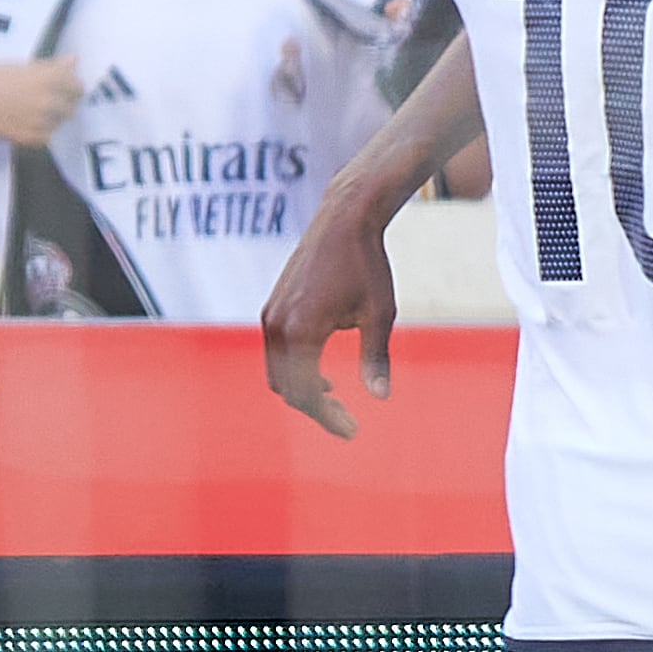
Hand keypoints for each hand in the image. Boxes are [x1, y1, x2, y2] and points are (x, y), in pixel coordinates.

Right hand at [0, 55, 84, 147]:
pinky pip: (47, 137)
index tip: (64, 88)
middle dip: (63, 103)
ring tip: (30, 111)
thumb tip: (74, 59)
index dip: (72, 87)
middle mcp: (48, 100)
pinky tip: (22, 122)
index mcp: (48, 78)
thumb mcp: (20, 67)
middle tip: (45, 101)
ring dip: (52, 118)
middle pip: (72, 106)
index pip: (77, 86)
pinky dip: (40, 132)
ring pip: (60, 122)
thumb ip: (51, 66)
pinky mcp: (30, 138)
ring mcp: (40, 121)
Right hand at [261, 185, 402, 440]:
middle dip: (314, 409)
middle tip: (347, 421)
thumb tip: (382, 397)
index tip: (352, 431)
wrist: (344, 220)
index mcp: (301, 331)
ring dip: (302, 390)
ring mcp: (270, 316)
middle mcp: (277, 326)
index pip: (304, 394)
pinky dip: (295, 370)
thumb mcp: (379, 314)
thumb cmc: (367, 265)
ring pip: (277, 372)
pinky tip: (322, 374)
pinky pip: (276, 353)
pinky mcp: (272, 307)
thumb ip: (376, 358)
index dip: (327, 418)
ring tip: (335, 399)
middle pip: (286, 389)